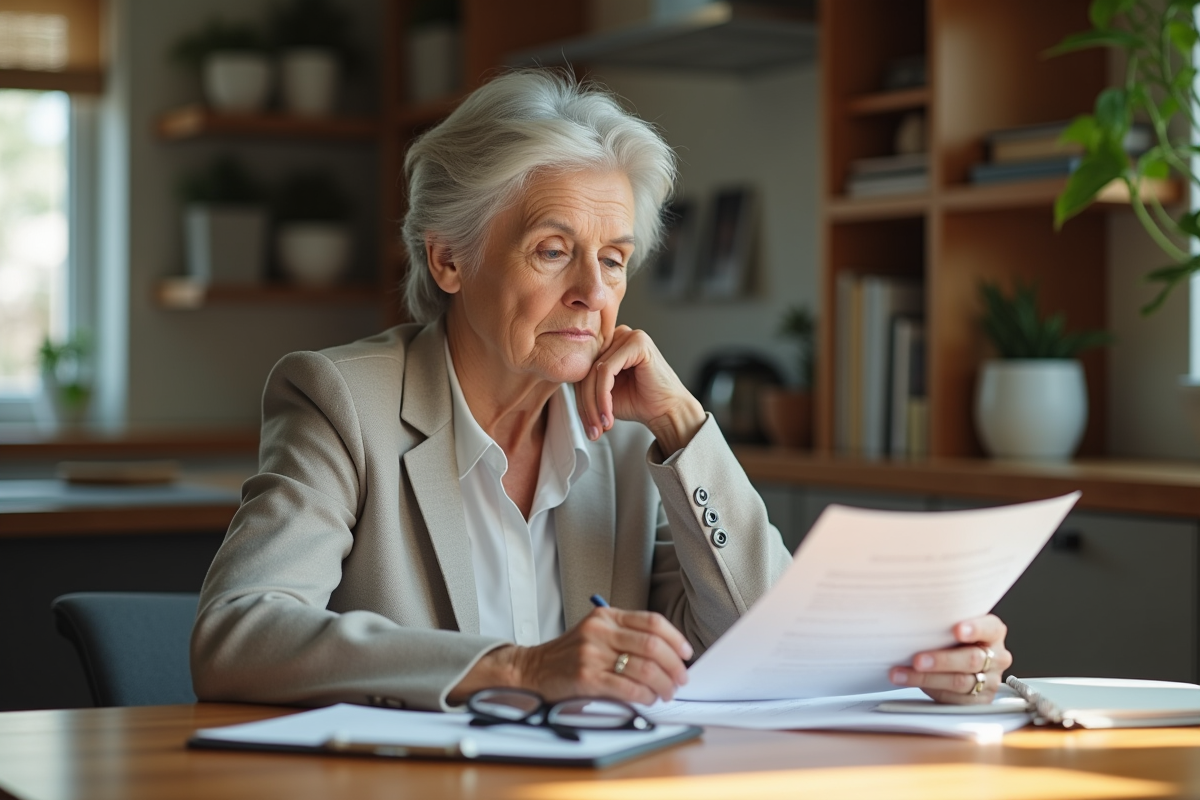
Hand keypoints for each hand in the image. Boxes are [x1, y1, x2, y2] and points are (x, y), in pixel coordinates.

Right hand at [449, 607, 692, 705]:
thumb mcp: (596, 633)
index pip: (652, 622)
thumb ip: (626, 636)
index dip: (675, 638)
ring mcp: (591, 653)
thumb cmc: (570, 655)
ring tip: (667, 692)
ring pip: (643, 667)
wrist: (532, 670)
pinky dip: (644, 695)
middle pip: (652, 644)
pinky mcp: (586, 677)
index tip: (686, 653)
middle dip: (674, 665)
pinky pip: (626, 687)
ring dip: (663, 683)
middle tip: (681, 679)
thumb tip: (668, 654)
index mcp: (606, 616)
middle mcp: (599, 630)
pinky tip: (648, 699)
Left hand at [574, 325, 705, 453]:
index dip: (581, 399)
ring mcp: (628, 336)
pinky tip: (609, 416)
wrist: (668, 412)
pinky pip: (606, 371)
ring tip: (601, 426)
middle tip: (592, 430)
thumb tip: (559, 385)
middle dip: (586, 405)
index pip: (583, 368)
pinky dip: (603, 397)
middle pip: (586, 370)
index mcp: (610, 344)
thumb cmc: (640, 402)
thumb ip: (586, 384)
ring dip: (593, 405)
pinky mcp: (637, 342)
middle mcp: (618, 336)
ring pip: (594, 372)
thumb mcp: (605, 394)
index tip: (587, 426)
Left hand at [888, 614, 1012, 703]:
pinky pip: (954, 698)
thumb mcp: (953, 625)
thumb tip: (909, 615)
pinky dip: (928, 690)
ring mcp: (991, 680)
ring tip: (902, 673)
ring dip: (927, 678)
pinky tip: (910, 682)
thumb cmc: (953, 638)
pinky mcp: (980, 700)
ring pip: (959, 682)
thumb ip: (943, 621)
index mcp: (993, 632)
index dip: (974, 629)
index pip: (989, 629)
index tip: (957, 630)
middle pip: (971, 659)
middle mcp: (997, 656)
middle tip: (918, 660)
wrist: (959, 662)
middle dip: (941, 660)